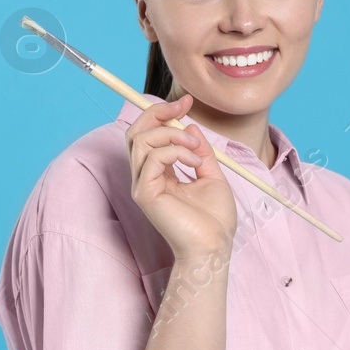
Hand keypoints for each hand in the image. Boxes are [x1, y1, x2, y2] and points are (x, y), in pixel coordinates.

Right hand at [124, 94, 236, 259]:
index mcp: (159, 173)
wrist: (214, 246)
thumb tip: (190, 127)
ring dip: (172, 135)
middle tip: (183, 109)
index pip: (147, 134)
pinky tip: (194, 163)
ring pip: (141, 141)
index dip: (162, 114)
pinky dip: (176, 152)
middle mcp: (146, 177)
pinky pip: (152, 158)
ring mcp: (142, 185)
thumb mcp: (212, 175)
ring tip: (195, 147)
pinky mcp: (145, 194)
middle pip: (135, 132)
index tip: (187, 102)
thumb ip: (200, 151)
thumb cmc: (214, 219)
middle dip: (157, 113)